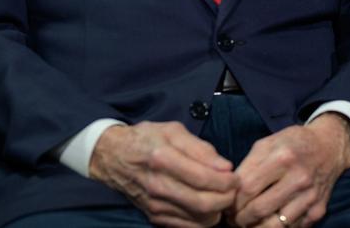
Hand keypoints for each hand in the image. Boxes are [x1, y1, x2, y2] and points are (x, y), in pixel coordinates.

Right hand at [89, 122, 237, 226]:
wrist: (113, 157)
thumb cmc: (147, 139)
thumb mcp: (173, 131)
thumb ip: (201, 148)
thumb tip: (225, 167)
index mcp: (163, 159)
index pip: (204, 178)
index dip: (227, 181)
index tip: (235, 177)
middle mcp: (158, 185)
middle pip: (204, 203)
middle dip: (227, 199)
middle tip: (234, 189)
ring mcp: (155, 205)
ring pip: (198, 219)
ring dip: (218, 211)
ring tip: (222, 196)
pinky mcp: (154, 216)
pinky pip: (186, 226)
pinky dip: (202, 220)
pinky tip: (207, 206)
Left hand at [229, 113, 349, 226]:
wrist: (330, 146)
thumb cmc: (293, 143)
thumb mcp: (268, 143)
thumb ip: (247, 166)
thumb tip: (230, 192)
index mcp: (283, 158)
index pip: (247, 189)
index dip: (232, 201)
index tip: (228, 205)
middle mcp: (299, 178)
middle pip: (258, 210)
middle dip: (240, 218)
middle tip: (234, 218)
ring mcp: (310, 196)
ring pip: (274, 226)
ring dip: (256, 227)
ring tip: (249, 222)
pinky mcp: (318, 209)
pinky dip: (277, 227)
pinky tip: (271, 219)